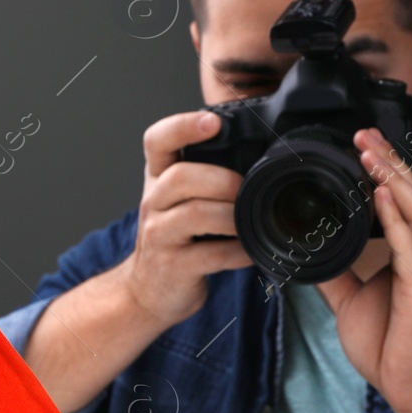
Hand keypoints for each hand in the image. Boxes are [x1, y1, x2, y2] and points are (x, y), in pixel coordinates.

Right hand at [118, 111, 252, 327]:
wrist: (148, 290)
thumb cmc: (176, 237)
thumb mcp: (179, 199)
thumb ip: (206, 175)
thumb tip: (263, 154)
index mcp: (158, 178)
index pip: (157, 140)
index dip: (182, 126)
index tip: (213, 121)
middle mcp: (153, 202)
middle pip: (180, 177)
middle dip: (222, 180)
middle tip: (246, 188)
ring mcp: (160, 235)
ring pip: (195, 214)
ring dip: (233, 215)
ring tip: (251, 221)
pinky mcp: (174, 267)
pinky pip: (212, 254)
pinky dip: (240, 251)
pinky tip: (253, 250)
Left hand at [316, 127, 411, 412]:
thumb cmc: (390, 349)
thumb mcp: (351, 302)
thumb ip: (336, 273)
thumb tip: (309, 252)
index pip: (401, 202)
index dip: (384, 169)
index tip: (361, 143)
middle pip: (410, 196)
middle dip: (387, 161)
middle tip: (363, 133)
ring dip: (391, 178)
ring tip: (370, 151)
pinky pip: (410, 246)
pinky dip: (396, 217)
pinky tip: (380, 195)